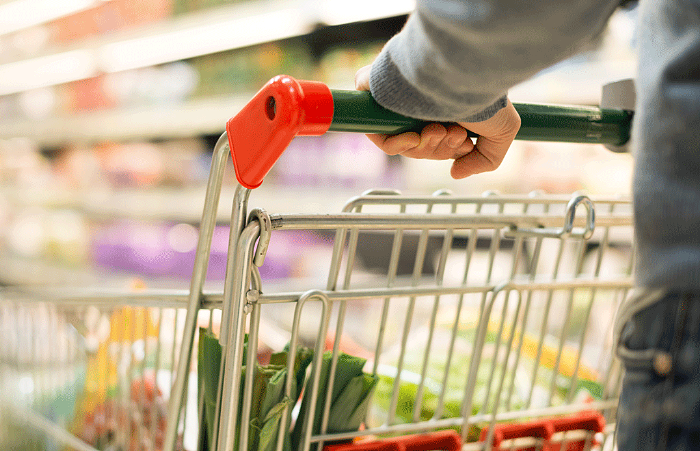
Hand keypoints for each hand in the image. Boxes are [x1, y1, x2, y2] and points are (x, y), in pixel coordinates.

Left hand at [355, 65, 520, 178]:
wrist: (464, 70)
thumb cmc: (485, 95)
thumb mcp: (502, 132)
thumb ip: (485, 160)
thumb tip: (455, 173)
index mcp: (445, 106)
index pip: (437, 141)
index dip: (449, 150)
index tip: (465, 143)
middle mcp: (421, 101)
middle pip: (420, 146)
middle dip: (439, 149)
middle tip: (454, 134)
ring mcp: (399, 99)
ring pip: (402, 143)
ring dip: (424, 147)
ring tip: (441, 129)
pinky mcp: (376, 94)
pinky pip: (377, 132)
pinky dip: (396, 144)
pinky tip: (415, 138)